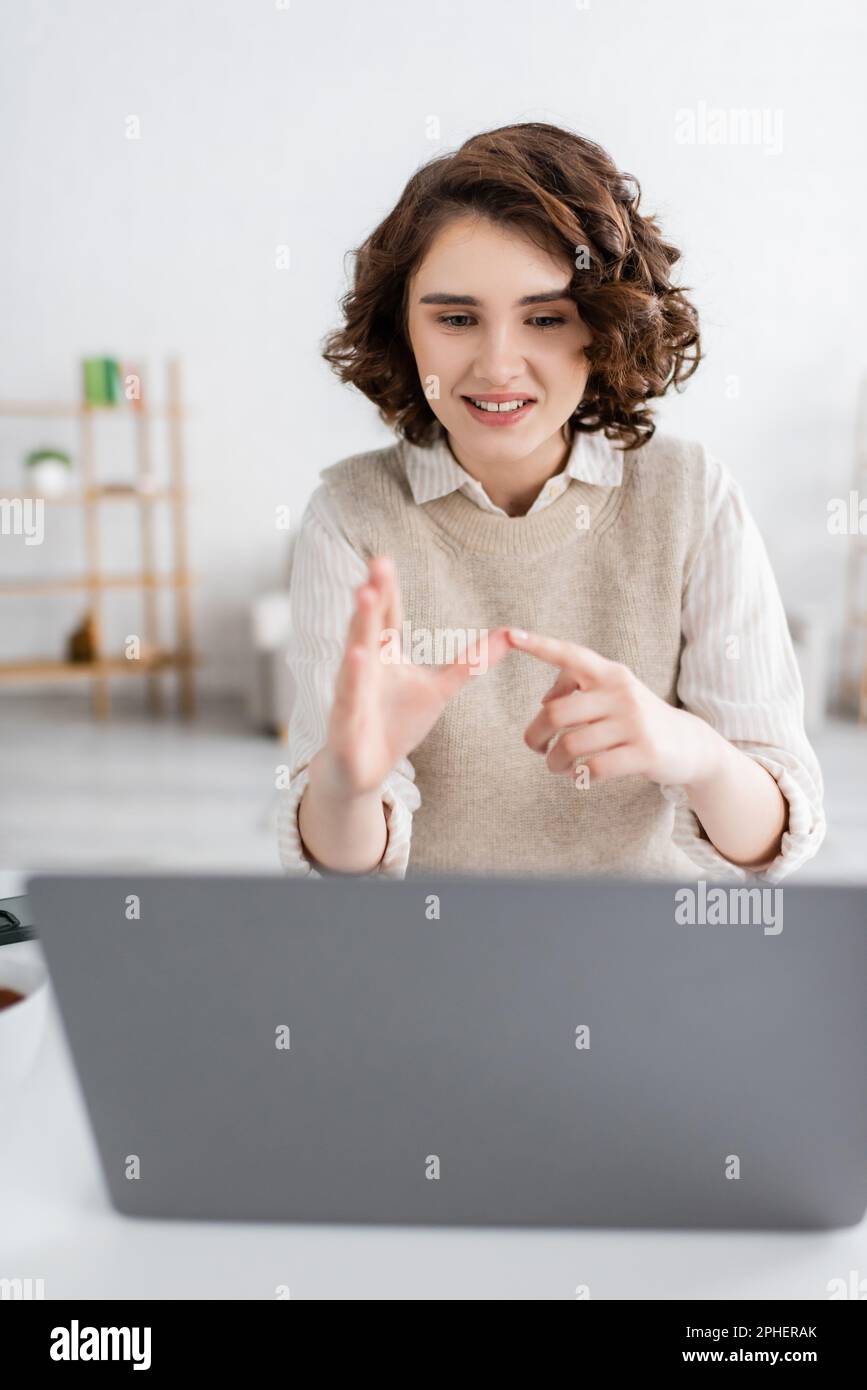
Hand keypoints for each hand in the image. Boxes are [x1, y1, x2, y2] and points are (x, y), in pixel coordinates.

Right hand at [320, 555, 510, 798]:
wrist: (363, 769)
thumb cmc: (396, 722)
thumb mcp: (439, 690)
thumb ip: (469, 663)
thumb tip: (508, 634)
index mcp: (384, 655)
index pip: (387, 616)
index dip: (388, 589)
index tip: (385, 559)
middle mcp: (364, 667)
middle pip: (370, 625)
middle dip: (373, 596)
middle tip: (377, 564)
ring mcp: (352, 692)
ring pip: (356, 654)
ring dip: (360, 626)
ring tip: (365, 596)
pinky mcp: (346, 721)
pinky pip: (350, 697)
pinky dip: (354, 678)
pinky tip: (358, 656)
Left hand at [506, 627, 722, 789]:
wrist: (689, 744)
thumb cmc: (635, 717)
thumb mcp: (612, 692)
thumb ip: (577, 688)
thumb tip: (544, 702)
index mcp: (609, 673)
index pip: (570, 655)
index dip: (538, 645)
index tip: (509, 634)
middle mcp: (621, 692)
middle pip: (556, 713)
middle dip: (535, 736)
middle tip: (536, 748)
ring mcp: (634, 722)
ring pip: (570, 745)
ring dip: (554, 762)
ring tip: (557, 766)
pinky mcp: (643, 753)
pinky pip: (594, 768)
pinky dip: (579, 776)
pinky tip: (581, 775)